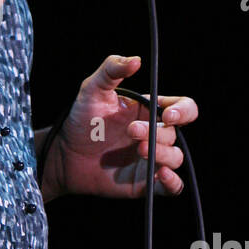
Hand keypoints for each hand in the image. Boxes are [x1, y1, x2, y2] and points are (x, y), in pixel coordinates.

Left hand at [49, 54, 197, 198]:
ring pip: (176, 158)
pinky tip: (160, 175)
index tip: (167, 116)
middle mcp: (155, 135)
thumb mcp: (92, 89)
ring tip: (138, 151)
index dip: (182, 111)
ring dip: (162, 154)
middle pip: (175, 134)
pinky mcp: (146, 182)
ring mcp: (152, 159)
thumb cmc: (81, 120)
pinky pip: (172, 187)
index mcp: (150, 112)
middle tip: (131, 132)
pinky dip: (173, 182)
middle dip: (157, 134)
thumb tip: (136, 60)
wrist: (64, 155)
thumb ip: (112, 70)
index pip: (183, 108)